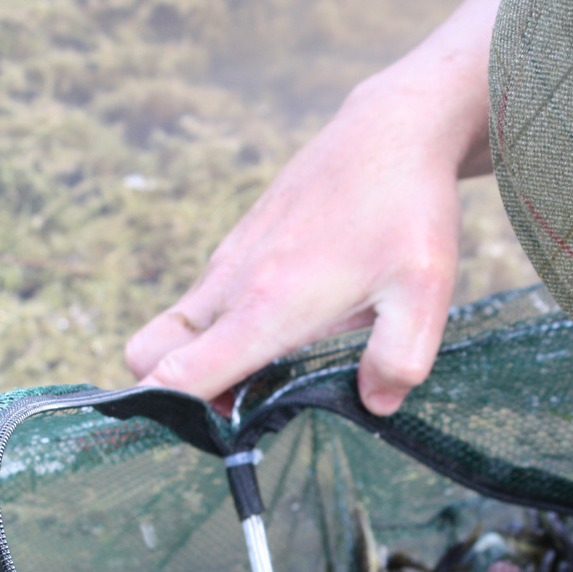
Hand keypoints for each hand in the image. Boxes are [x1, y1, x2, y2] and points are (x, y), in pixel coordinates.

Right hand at [125, 0, 500, 416]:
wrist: (393, 131)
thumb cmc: (408, 211)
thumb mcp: (425, 295)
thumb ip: (399, 361)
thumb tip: (373, 406)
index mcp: (266, 306)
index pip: (177, 374)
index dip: (177, 418)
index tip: (212, 441)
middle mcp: (232, 284)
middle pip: (147, 354)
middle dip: (170, 393)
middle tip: (235, 413)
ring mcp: (229, 260)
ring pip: (172, 328)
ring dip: (199, 363)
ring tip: (267, 379)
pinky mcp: (239, 245)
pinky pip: (201, 302)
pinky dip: (216, 332)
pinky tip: (279, 334)